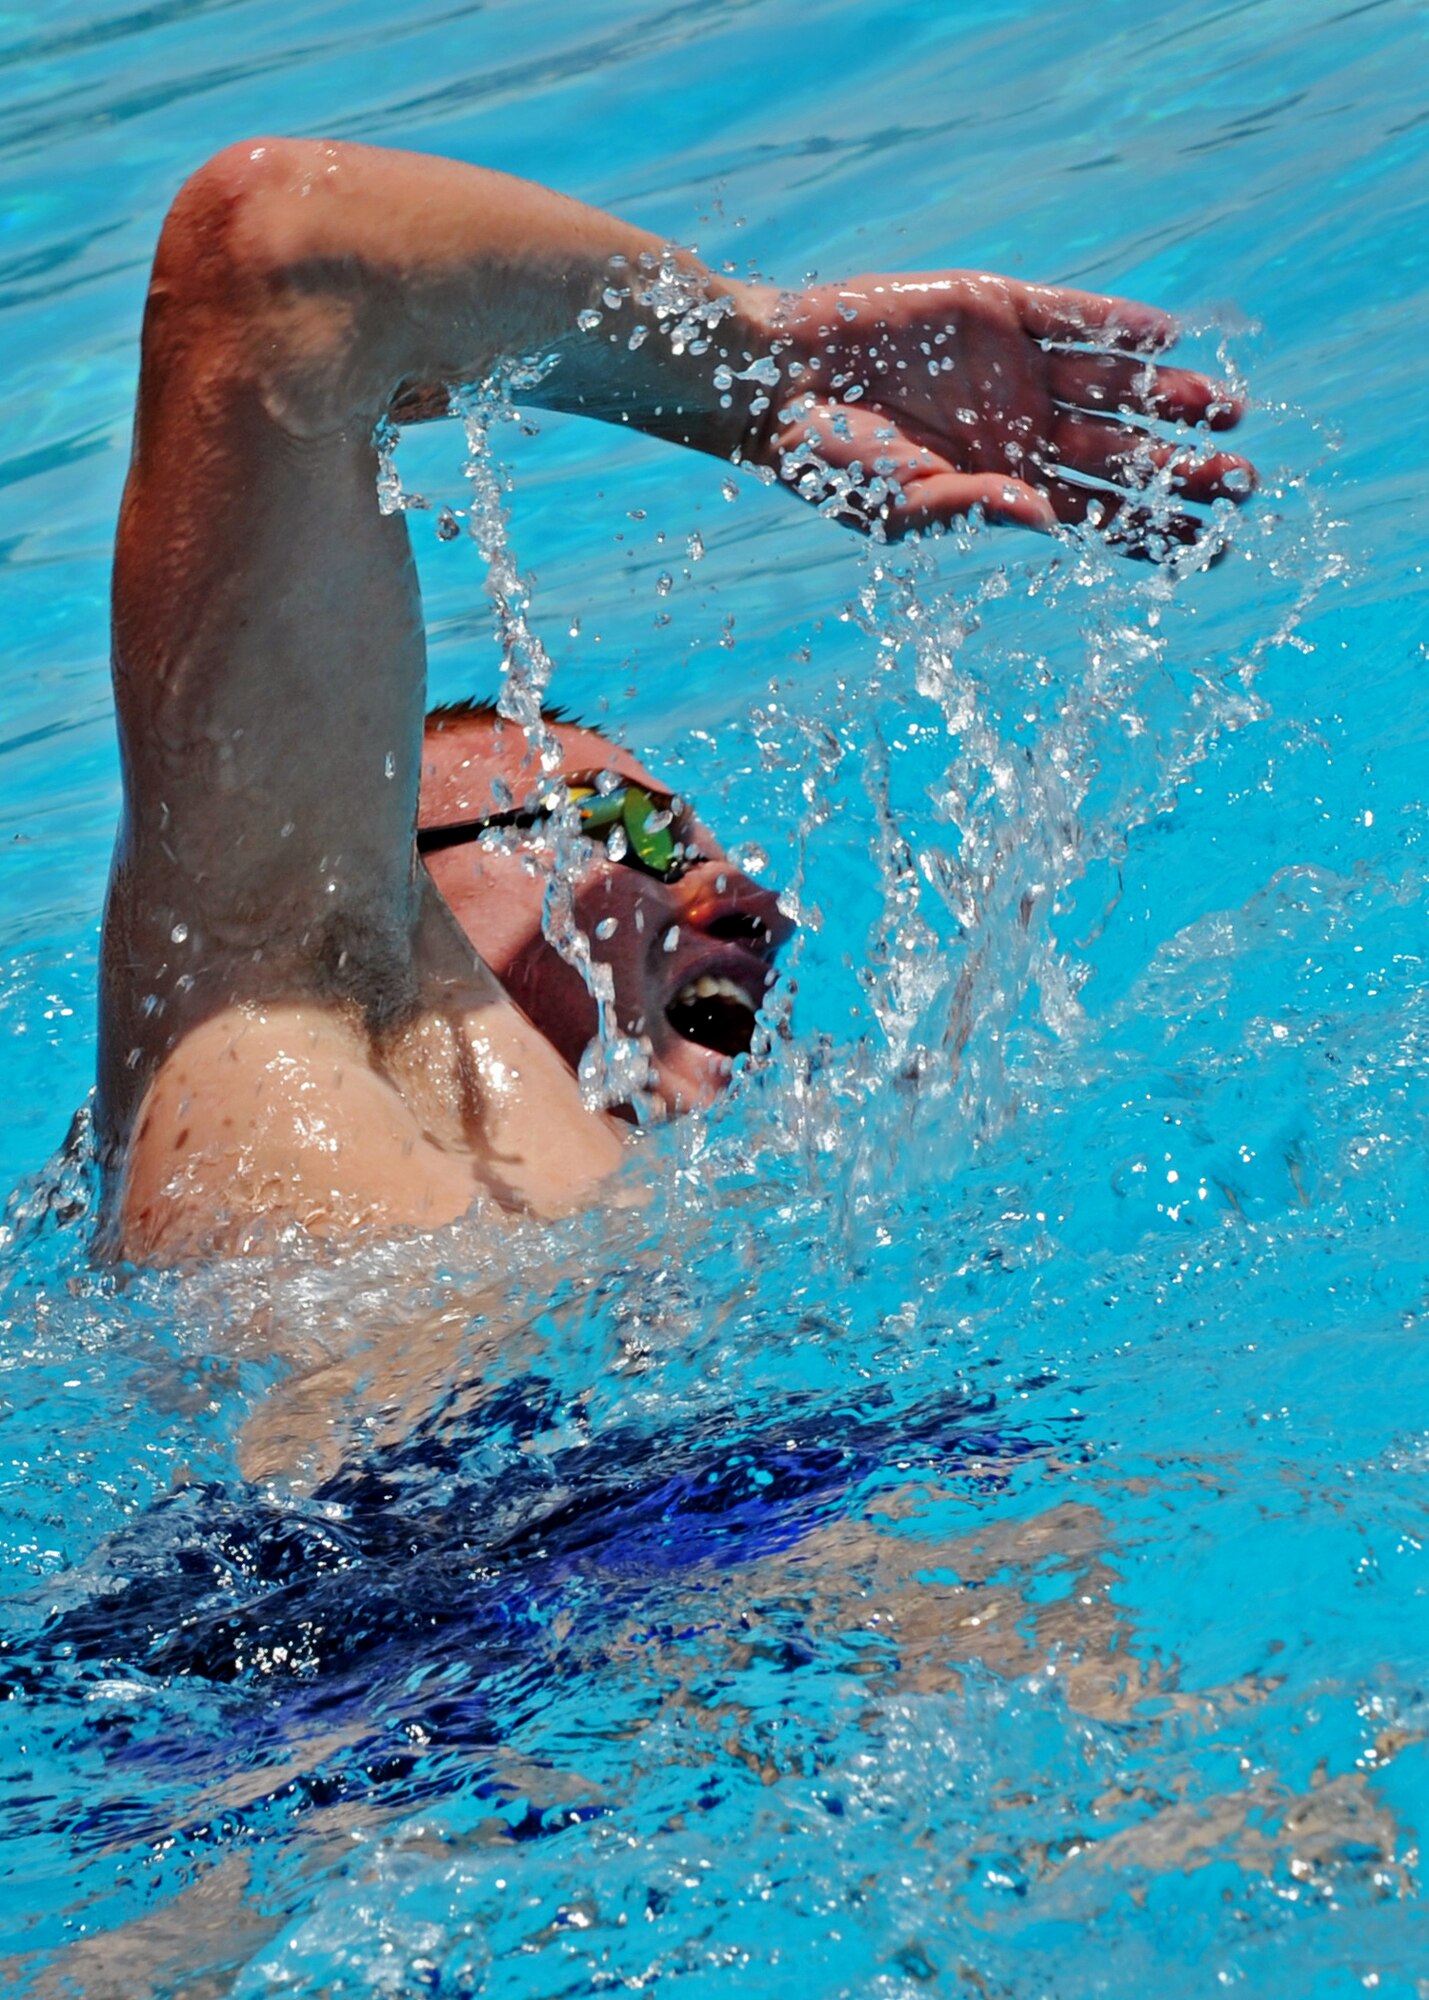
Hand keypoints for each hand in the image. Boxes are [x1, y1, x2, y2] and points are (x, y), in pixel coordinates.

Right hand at [753, 273, 1253, 553]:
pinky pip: (1074, 314)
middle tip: (1240, 480)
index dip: (1154, 532)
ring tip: (1226, 410)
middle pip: (1124, 455)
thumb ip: (970, 508)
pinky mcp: (999, 307)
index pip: (1099, 516)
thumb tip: (1042, 515)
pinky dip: (1118, 324)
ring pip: (1114, 385)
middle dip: (1182, 470)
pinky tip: (1166, 337)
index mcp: (1006, 487)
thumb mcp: (896, 504)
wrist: (775, 379)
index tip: (1211, 547)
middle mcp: (1024, 430)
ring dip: (1169, 397)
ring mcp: (1017, 368)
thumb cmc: (826, 460)